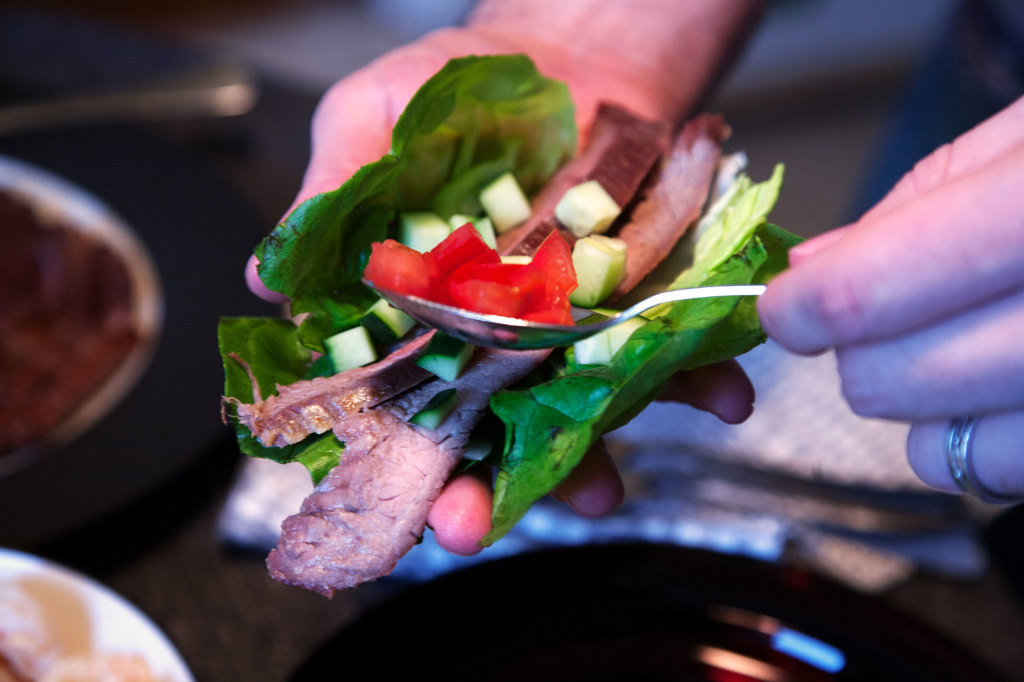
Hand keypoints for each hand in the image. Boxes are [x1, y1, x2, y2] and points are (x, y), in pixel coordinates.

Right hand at [246, 1, 761, 553]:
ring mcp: (563, 323)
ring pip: (570, 408)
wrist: (565, 56)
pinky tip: (717, 395)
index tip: (392, 499)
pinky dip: (694, 376)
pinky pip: (663, 348)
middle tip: (470, 524)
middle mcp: (488, 333)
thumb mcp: (370, 121)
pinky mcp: (631, 300)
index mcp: (416, 309)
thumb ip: (330, 198)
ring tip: (598, 489)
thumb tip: (265, 276)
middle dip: (478, 482)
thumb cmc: (452, 90)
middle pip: (479, 424)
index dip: (394, 453)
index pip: (397, 397)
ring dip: (586, 455)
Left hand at [758, 95, 1023, 500]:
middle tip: (866, 315)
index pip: (870, 294)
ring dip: (915, 404)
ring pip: (939, 452)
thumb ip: (918, 202)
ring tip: (955, 340)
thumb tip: (812, 269)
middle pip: (889, 382)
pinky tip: (1006, 382)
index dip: (802, 309)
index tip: (787, 307)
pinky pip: (1001, 476)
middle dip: (852, 353)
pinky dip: (976, 441)